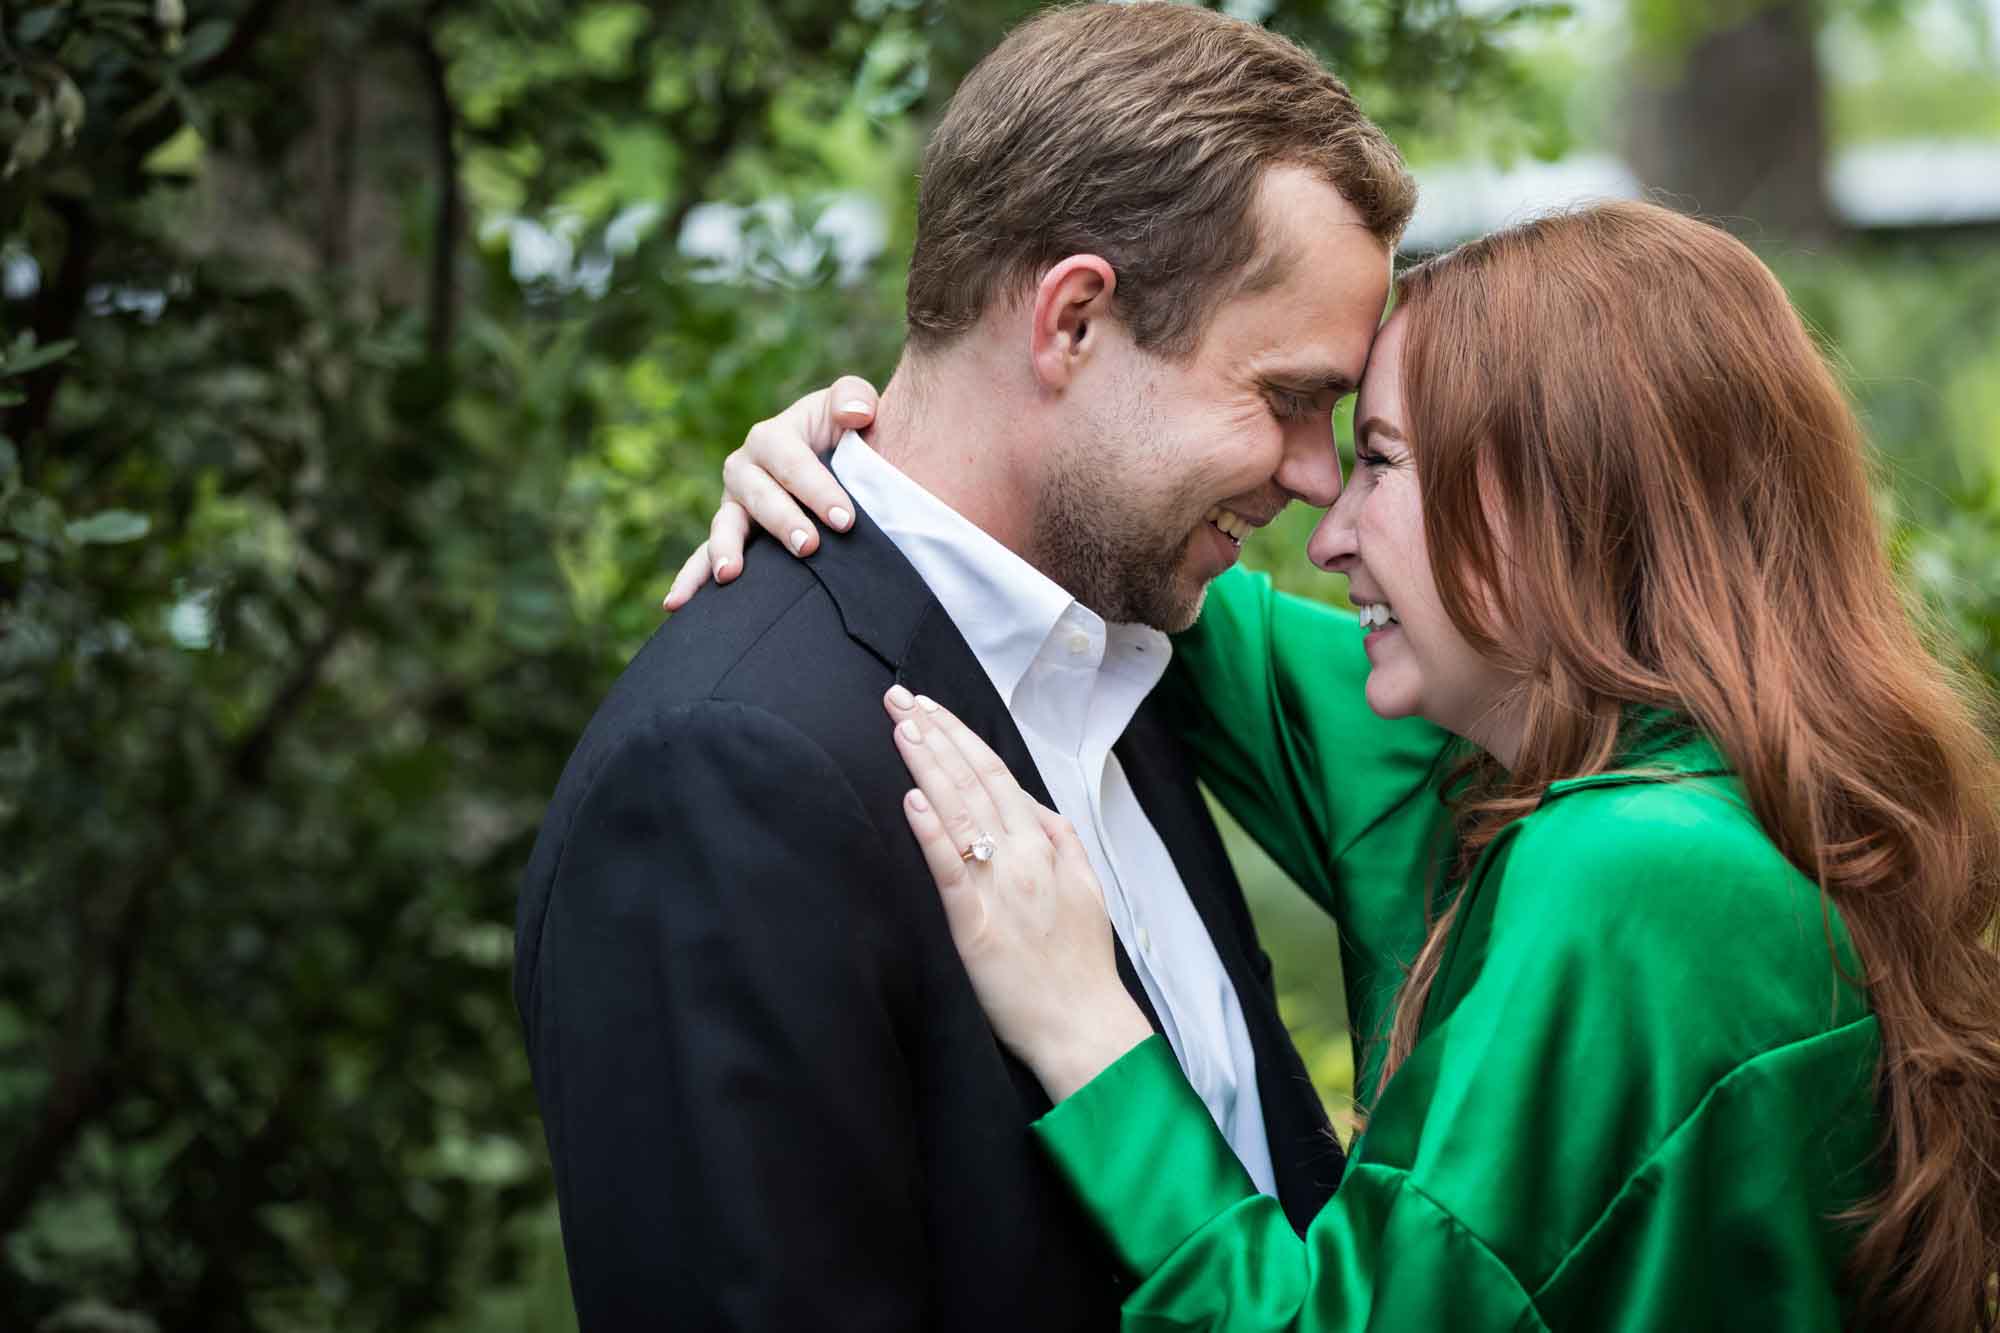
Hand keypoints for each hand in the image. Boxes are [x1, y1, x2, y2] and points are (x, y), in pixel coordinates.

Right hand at [662, 375, 881, 610]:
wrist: (837, 463)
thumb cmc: (845, 436)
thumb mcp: (851, 406)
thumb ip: (854, 397)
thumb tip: (854, 414)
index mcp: (772, 437)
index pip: (792, 463)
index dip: (818, 490)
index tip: (845, 520)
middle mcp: (744, 469)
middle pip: (759, 496)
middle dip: (782, 521)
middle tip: (809, 546)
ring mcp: (734, 505)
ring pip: (726, 525)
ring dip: (726, 549)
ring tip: (730, 574)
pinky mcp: (731, 535)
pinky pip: (704, 557)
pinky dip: (690, 579)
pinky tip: (675, 604)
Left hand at [882, 686, 1152, 1102]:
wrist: (1085, 1024)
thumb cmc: (1079, 962)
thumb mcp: (1085, 885)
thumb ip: (1058, 838)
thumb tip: (1028, 803)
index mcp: (1043, 844)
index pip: (995, 773)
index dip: (959, 735)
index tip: (928, 705)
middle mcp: (1022, 856)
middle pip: (972, 781)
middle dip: (934, 734)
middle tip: (898, 697)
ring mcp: (999, 887)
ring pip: (959, 813)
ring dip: (928, 766)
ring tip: (901, 727)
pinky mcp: (975, 925)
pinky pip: (951, 870)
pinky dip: (932, 833)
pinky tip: (913, 801)